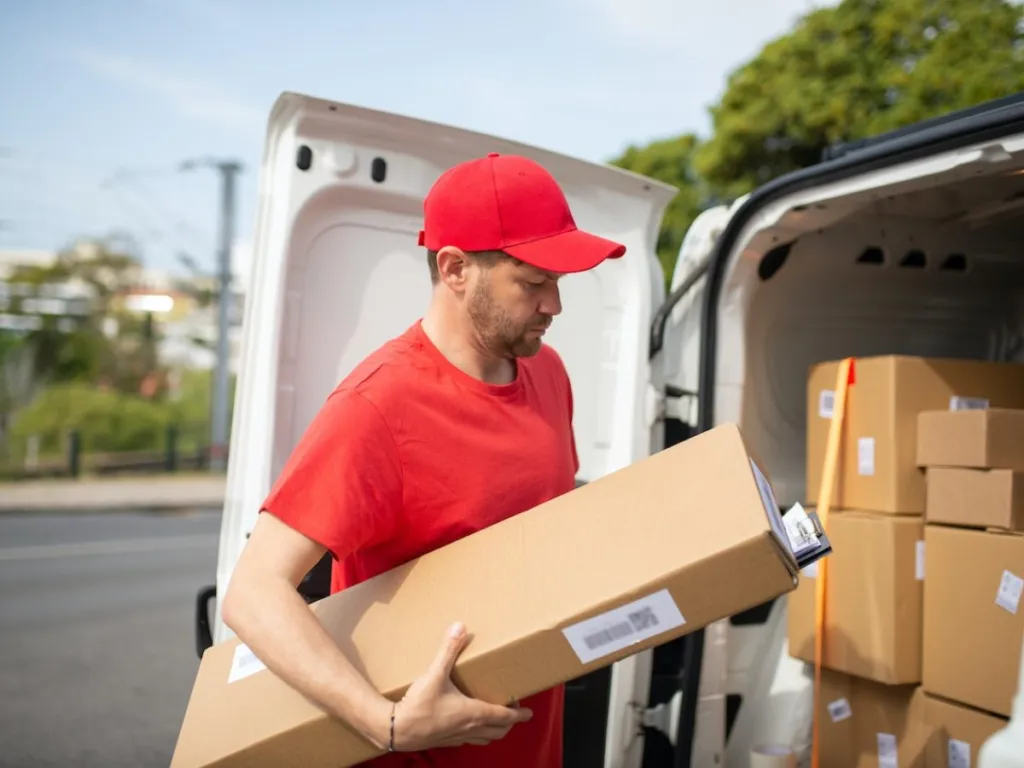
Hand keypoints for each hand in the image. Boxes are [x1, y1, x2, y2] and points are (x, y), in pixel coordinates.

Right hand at [390, 622, 532, 749]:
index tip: (529, 712)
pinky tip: (469, 725)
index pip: (504, 716)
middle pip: (498, 731)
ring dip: (494, 730)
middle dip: (509, 723)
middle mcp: (469, 729)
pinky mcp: (445, 741)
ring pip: (485, 738)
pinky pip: (469, 741)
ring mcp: (457, 738)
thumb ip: (448, 650)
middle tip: (514, 712)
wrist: (395, 730)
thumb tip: (459, 627)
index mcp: (473, 713)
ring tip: (496, 719)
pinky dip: (477, 734)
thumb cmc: (417, 705)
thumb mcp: (434, 674)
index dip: (519, 714)